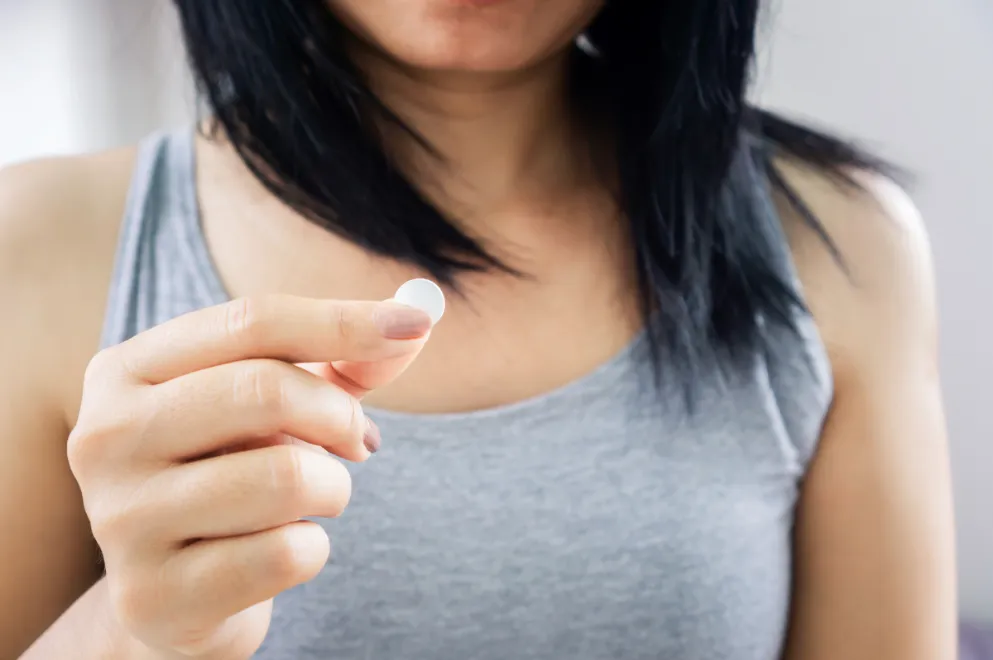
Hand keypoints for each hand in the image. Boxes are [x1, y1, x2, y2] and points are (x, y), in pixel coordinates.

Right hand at [67, 295, 432, 658]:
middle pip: (266, 389)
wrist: (177, 596)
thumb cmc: (231, 474)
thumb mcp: (275, 408)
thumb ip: (341, 365)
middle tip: (354, 438)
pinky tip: (284, 550)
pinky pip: (287, 553)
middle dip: (338, 413)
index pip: (252, 322)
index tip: (417, 323)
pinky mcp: (155, 595)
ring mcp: (122, 520)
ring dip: (332, 487)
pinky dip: (313, 548)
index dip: (343, 320)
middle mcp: (105, 437)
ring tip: (315, 497)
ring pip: (287, 476)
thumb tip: (413, 326)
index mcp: (127, 371)